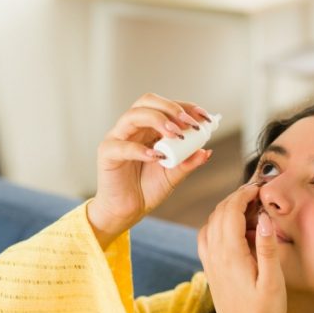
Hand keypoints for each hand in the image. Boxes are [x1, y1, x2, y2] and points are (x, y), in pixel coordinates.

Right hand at [87, 93, 212, 243]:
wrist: (127, 211)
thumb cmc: (147, 189)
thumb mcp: (174, 175)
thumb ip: (188, 163)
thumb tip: (206, 151)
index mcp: (149, 128)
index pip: (166, 106)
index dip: (186, 107)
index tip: (205, 117)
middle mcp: (133, 128)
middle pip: (147, 101)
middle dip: (171, 108)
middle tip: (189, 124)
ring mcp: (118, 138)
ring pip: (133, 115)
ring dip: (158, 120)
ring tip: (176, 135)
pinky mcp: (107, 153)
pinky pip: (122, 146)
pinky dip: (140, 150)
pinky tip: (155, 157)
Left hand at [198, 183, 286, 312]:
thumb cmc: (263, 312)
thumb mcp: (273, 280)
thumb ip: (267, 247)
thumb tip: (263, 218)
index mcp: (231, 254)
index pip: (230, 211)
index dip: (243, 193)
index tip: (259, 187)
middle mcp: (215, 255)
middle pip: (218, 212)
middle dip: (236, 197)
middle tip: (256, 193)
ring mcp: (210, 262)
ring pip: (210, 222)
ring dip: (226, 208)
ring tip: (247, 207)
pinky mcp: (210, 268)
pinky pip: (206, 236)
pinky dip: (217, 223)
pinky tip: (232, 228)